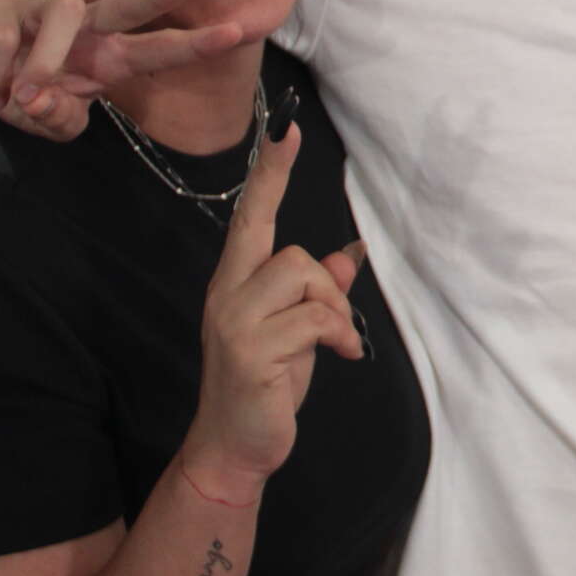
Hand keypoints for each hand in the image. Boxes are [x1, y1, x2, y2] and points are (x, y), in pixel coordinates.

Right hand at [0, 0, 245, 142]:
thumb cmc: (28, 87)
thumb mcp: (50, 119)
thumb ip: (59, 119)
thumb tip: (43, 100)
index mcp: (109, 55)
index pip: (160, 48)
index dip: (196, 44)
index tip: (239, 31)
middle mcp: (86, 26)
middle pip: (126, 4)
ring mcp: (43, 11)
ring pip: (63, 16)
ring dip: (44, 62)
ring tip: (25, 97)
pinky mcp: (1, 10)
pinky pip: (4, 38)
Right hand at [177, 109, 368, 504]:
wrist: (235, 446)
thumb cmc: (266, 387)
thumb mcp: (298, 333)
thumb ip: (317, 292)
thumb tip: (348, 254)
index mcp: (236, 282)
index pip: (251, 216)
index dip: (271, 173)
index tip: (286, 129)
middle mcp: (227, 292)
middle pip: (293, 252)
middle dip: (327, 287)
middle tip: (335, 328)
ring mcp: (234, 320)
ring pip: (303, 277)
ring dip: (333, 312)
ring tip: (332, 346)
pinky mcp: (249, 350)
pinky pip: (313, 318)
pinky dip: (337, 336)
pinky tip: (339, 358)